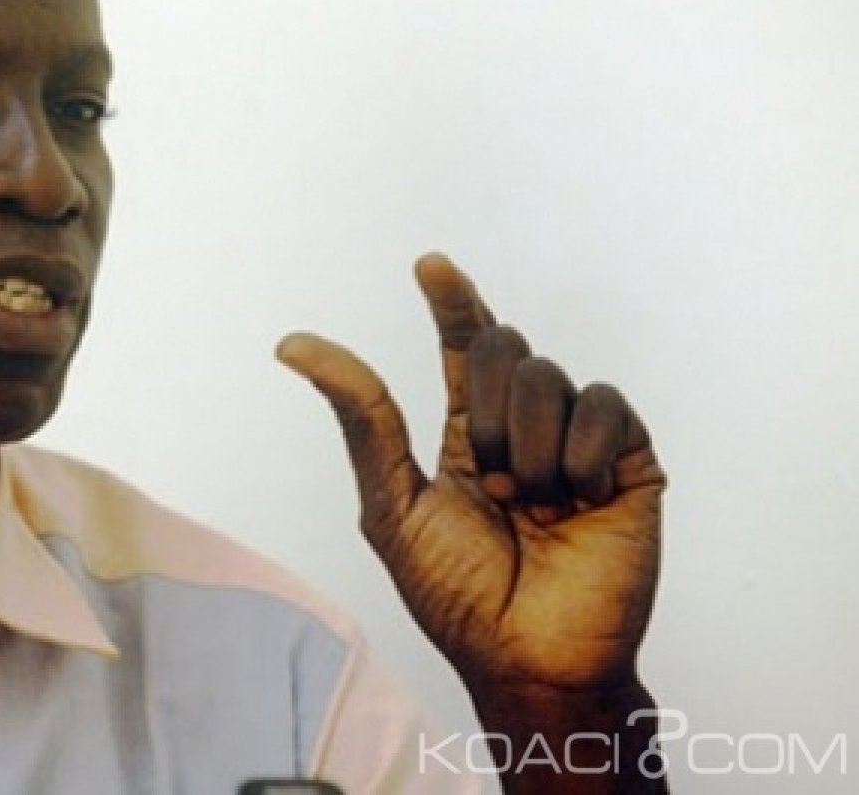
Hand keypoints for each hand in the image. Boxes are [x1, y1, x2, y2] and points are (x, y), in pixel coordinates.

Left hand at [277, 253, 665, 692]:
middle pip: (502, 348)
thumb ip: (361, 418)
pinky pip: (603, 406)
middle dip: (481, 408)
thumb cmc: (458, 594)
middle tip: (492, 484)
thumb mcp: (392, 504)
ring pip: (546, 376)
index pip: (464, 347)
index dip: (452, 301)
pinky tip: (580, 498)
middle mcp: (525, 428)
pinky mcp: (631, 462)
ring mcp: (579, 443)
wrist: (533, 659)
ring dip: (525, 445)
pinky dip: (580, 451)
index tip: (429, 265)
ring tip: (534, 505)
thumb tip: (294, 344)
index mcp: (469, 434)